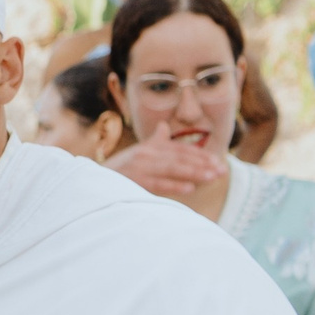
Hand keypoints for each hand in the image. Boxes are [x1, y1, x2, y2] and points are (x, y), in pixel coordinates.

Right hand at [106, 137, 223, 197]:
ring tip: (212, 178)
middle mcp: (147, 154)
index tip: (217, 162)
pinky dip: (174, 185)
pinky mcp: (134, 180)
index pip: (181, 150)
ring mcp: (141, 167)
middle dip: (203, 164)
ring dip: (194, 173)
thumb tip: (164, 127)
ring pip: (173, 169)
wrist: (92, 180)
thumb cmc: (118, 169)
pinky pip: (158, 183)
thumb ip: (154, 140)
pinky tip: (190, 188)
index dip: (200, 155)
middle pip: (181, 158)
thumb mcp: (136, 152)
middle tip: (221, 171)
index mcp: (151, 147)